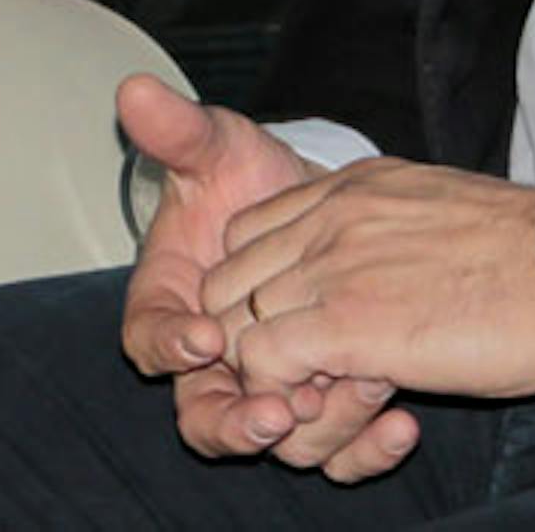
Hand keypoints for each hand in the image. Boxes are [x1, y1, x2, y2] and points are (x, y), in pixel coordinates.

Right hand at [116, 76, 422, 480]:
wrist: (321, 202)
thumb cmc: (251, 177)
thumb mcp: (220, 148)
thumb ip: (178, 130)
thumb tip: (134, 89)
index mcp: (171, 304)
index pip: (149, 341)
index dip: (168, 346)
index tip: (203, 336)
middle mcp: (213, 360)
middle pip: (205, 417)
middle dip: (240, 421)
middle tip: (280, 411)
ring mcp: (267, 386)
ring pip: (273, 439)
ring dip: (314, 431)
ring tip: (360, 394)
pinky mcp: (321, 402)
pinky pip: (333, 446)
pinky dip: (363, 446)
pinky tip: (400, 423)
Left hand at [199, 157, 534, 410]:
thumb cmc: (528, 255)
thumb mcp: (436, 209)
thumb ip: (384, 226)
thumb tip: (377, 258)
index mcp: (350, 187)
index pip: (247, 233)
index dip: (258, 289)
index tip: (297, 325)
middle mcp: (329, 218)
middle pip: (225, 281)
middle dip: (244, 332)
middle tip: (298, 371)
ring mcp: (332, 267)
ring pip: (233, 327)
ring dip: (265, 371)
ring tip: (318, 392)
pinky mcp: (348, 324)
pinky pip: (264, 364)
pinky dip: (282, 393)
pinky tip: (334, 400)